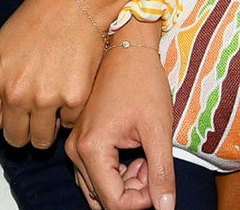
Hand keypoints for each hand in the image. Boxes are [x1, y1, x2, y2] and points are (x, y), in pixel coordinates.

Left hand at [0, 0, 108, 151]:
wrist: (75, 1)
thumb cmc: (39, 18)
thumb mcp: (2, 46)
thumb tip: (0, 108)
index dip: (1, 122)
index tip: (10, 119)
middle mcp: (14, 92)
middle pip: (15, 137)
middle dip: (24, 130)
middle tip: (34, 117)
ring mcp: (44, 98)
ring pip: (41, 139)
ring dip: (47, 128)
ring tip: (53, 108)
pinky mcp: (73, 99)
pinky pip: (69, 123)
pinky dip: (70, 113)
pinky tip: (71, 89)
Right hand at [69, 30, 177, 209]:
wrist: (126, 46)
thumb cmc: (142, 81)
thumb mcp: (158, 129)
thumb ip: (161, 174)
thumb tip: (165, 209)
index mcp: (91, 149)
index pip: (115, 203)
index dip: (142, 199)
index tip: (157, 173)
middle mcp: (75, 150)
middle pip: (104, 198)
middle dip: (134, 190)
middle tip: (152, 161)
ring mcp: (74, 144)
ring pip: (100, 187)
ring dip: (126, 181)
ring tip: (144, 152)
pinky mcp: (80, 137)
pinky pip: (96, 171)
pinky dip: (118, 170)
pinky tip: (134, 147)